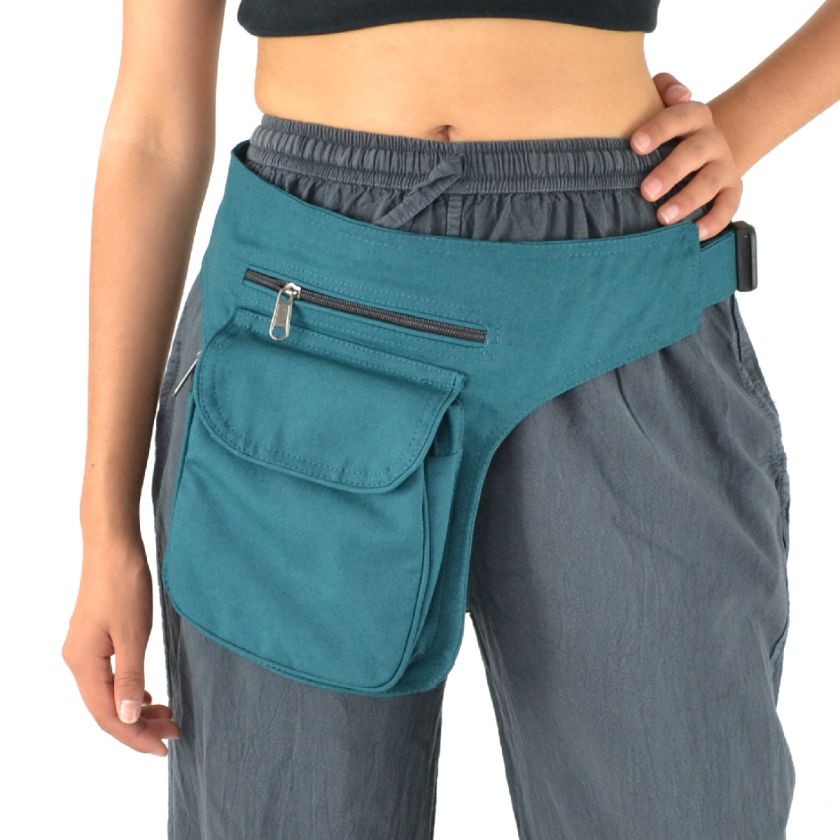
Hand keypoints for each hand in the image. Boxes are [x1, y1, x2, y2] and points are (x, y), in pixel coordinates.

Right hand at [62, 533, 180, 755]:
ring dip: (137, 709)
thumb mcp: (133, 633)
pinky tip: (148, 695)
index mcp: (83, 663)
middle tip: (174, 732)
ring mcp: (85, 649)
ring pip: (109, 693)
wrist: (113, 545)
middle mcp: (78, 661)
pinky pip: (111, 677)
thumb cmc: (123, 584)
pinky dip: (131, 690)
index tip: (164, 748)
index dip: (135, 736)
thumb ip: (130, 677)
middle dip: (140, 726)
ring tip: (167, 717)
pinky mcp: (96, 638)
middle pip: (106, 708)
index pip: (107, 715)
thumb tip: (128, 718)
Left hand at [631, 72, 742, 241]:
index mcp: (693, 117)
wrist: (702, 152)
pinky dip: (714, 222)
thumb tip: (678, 92)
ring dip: (688, 200)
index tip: (634, 146)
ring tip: (663, 218)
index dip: (658, 128)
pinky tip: (694, 233)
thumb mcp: (661, 106)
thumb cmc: (668, 133)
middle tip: (646, 191)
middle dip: (670, 171)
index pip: (680, 115)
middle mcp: (711, 140)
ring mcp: (724, 167)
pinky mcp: (732, 191)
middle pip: (694, 152)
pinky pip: (728, 207)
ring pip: (710, 182)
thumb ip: (663, 89)